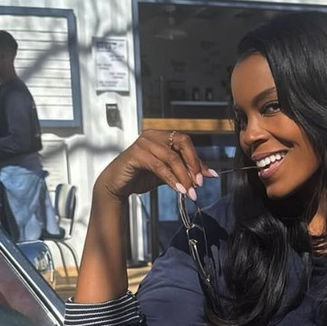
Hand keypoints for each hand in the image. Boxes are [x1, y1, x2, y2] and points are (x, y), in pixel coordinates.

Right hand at [97, 129, 214, 200]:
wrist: (117, 186)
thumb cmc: (140, 176)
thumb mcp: (169, 173)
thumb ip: (186, 170)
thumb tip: (209, 174)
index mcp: (162, 136)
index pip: (186, 144)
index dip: (198, 160)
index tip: (208, 176)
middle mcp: (153, 135)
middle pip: (182, 144)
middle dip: (193, 164)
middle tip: (198, 183)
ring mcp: (143, 143)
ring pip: (172, 158)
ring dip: (183, 176)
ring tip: (189, 190)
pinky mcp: (135, 154)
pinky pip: (159, 166)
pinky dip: (171, 179)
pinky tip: (178, 189)